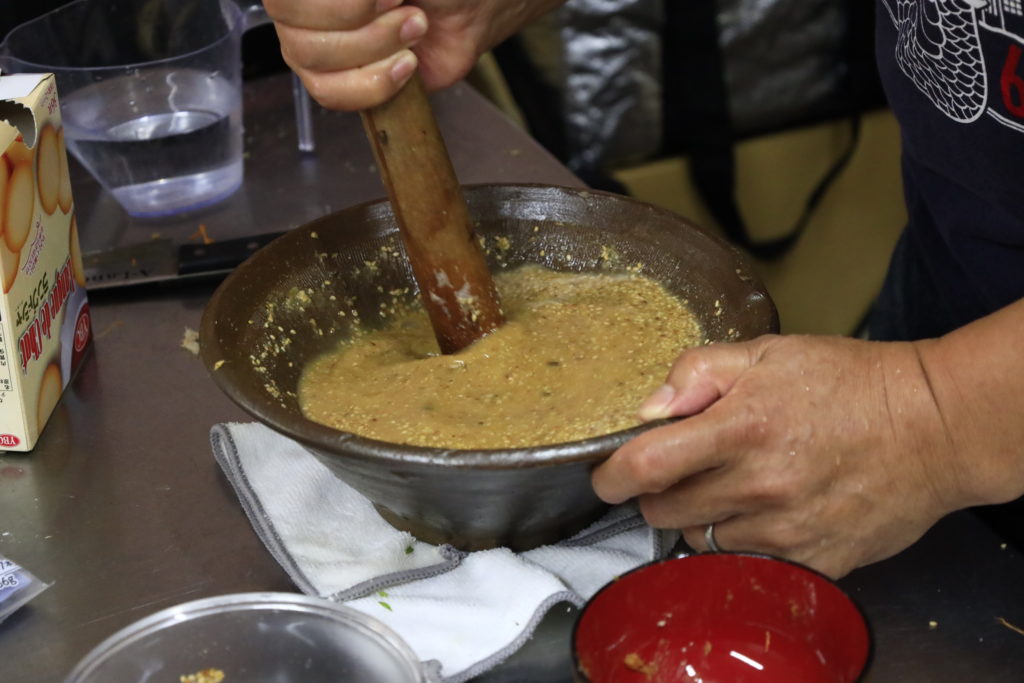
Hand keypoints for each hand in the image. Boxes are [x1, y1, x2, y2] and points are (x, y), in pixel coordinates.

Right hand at [264, 0, 562, 110]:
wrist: (466, 9)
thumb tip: (364, 6)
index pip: (284, 1)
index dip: (338, 6)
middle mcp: (299, 10)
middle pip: (296, 31)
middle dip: (362, 26)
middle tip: (405, 10)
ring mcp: (312, 46)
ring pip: (315, 63)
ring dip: (376, 49)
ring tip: (413, 30)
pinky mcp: (338, 82)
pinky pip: (333, 95)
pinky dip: (375, 83)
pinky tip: (405, 63)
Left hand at [591, 334, 973, 577]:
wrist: (935, 426)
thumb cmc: (849, 382)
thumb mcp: (769, 352)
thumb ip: (698, 373)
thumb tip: (648, 409)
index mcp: (741, 427)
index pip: (645, 466)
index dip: (611, 475)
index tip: (606, 475)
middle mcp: (759, 485)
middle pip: (664, 511)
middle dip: (657, 493)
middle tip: (681, 470)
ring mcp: (787, 530)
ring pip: (702, 540)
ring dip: (702, 517)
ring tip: (734, 485)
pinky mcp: (815, 561)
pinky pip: (749, 561)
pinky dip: (744, 541)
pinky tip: (767, 511)